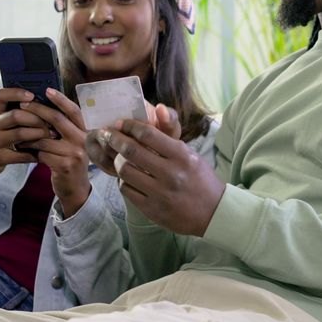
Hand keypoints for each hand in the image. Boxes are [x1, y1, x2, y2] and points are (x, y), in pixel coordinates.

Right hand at [0, 88, 50, 192]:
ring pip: (20, 133)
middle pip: (16, 115)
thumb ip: (19, 111)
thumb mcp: (4, 121)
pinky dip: (35, 152)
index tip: (32, 95)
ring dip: (39, 134)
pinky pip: (21, 154)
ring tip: (52, 135)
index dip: (16, 93)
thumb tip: (46, 102)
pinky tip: (44, 151)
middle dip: (37, 118)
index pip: (1, 95)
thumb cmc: (2, 135)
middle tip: (52, 123)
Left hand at [22, 88, 90, 215]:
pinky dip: (29, 150)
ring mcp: (75, 153)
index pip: (74, 111)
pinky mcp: (64, 166)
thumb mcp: (72, 143)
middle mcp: (82, 140)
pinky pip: (41, 153)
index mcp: (85, 132)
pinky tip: (21, 148)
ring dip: (28, 134)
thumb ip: (64, 128)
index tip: (47, 90)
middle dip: (38, 110)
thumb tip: (46, 107)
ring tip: (17, 130)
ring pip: (45, 137)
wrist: (75, 189)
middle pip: (57, 119)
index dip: (61, 99)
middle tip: (23, 104)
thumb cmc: (70, 162)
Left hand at [92, 105, 224, 236]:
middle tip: (108, 134)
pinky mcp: (152, 209)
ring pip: (125, 171)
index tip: (121, 123)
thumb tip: (157, 109)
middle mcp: (171, 173)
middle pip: (131, 151)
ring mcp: (160, 193)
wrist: (213, 213)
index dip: (129, 126)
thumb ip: (170, 137)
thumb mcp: (191, 155)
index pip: (148, 135)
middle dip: (115, 139)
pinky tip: (127, 177)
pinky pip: (127, 190)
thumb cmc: (200, 179)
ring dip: (117, 161)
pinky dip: (123, 180)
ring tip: (118, 157)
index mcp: (182, 156)